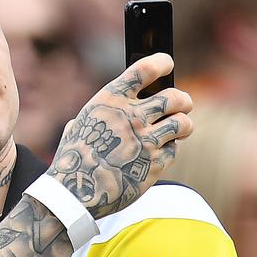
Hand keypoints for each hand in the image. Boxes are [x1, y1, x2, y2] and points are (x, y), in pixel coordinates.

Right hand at [47, 53, 191, 218]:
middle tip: (182, 105)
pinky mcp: (155, 164)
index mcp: (110, 101)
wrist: (75, 192)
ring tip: (180, 129)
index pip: (145, 70)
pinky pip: (174, 149)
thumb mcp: (79, 124)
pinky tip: (161, 153)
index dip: (161, 63)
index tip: (167, 63)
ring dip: (184, 125)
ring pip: (182, 123)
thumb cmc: (73, 157)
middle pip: (174, 97)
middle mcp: (131, 116)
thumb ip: (102, 112)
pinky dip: (170, 150)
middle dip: (182, 100)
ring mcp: (145, 140)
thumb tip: (115, 108)